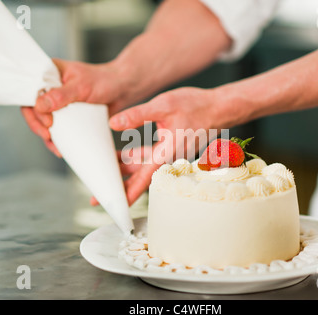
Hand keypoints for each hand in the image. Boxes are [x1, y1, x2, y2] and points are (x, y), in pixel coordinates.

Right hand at [21, 58, 132, 156]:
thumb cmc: (104, 81)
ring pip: (44, 121)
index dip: (33, 110)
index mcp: (49, 73)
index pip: (29, 91)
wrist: (123, 88)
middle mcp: (50, 87)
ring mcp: (58, 102)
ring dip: (47, 136)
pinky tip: (62, 148)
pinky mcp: (68, 114)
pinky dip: (58, 139)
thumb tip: (40, 106)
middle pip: (33, 109)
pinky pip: (58, 127)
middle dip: (38, 126)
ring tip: (56, 147)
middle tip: (49, 136)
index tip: (47, 123)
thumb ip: (60, 95)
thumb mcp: (81, 87)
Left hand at [101, 86, 220, 205]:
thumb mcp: (163, 105)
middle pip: (139, 178)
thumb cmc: (196, 106)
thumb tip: (114, 123)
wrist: (218, 107)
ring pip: (142, 167)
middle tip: (98, 196)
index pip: (143, 180)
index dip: (127, 194)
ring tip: (104, 171)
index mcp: (165, 153)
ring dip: (124, 170)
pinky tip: (123, 153)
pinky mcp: (169, 149)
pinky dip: (135, 157)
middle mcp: (167, 158)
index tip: (113, 205)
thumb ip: (138, 115)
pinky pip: (148, 158)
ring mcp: (168, 155)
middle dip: (119, 186)